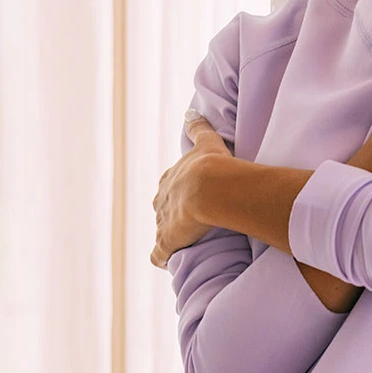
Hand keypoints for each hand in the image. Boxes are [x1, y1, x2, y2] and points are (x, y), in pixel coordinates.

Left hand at [150, 113, 233, 269]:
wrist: (210, 186)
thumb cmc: (212, 164)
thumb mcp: (206, 142)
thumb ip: (198, 127)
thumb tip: (190, 111)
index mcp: (171, 179)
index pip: (169, 186)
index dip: (178, 192)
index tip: (187, 196)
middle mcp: (162, 200)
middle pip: (162, 207)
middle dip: (170, 213)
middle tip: (185, 220)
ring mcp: (163, 221)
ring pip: (162, 230)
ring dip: (170, 236)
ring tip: (182, 243)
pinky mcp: (167, 240)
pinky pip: (159, 253)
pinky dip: (162, 257)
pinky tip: (166, 261)